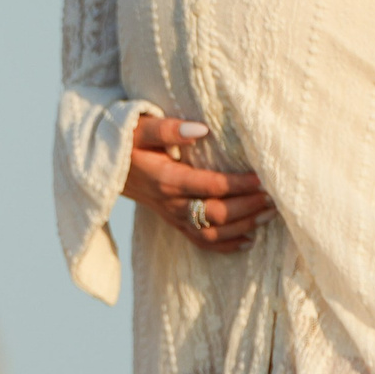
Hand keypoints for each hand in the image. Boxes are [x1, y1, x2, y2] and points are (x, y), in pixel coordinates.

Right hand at [123, 115, 272, 253]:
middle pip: (215, 214)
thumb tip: (202, 130)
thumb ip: (168, 129)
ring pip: (212, 232)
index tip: (263, 178)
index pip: (209, 186)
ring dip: (243, 226)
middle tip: (274, 197)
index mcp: (166, 179)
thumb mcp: (140, 127)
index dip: (238, 184)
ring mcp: (171, 216)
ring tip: (269, 214)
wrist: (100, 166)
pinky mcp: (172, 222)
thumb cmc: (124, 141)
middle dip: (247, 207)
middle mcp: (170, 203)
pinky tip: (249, 239)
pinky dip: (226, 245)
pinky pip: (200, 241)